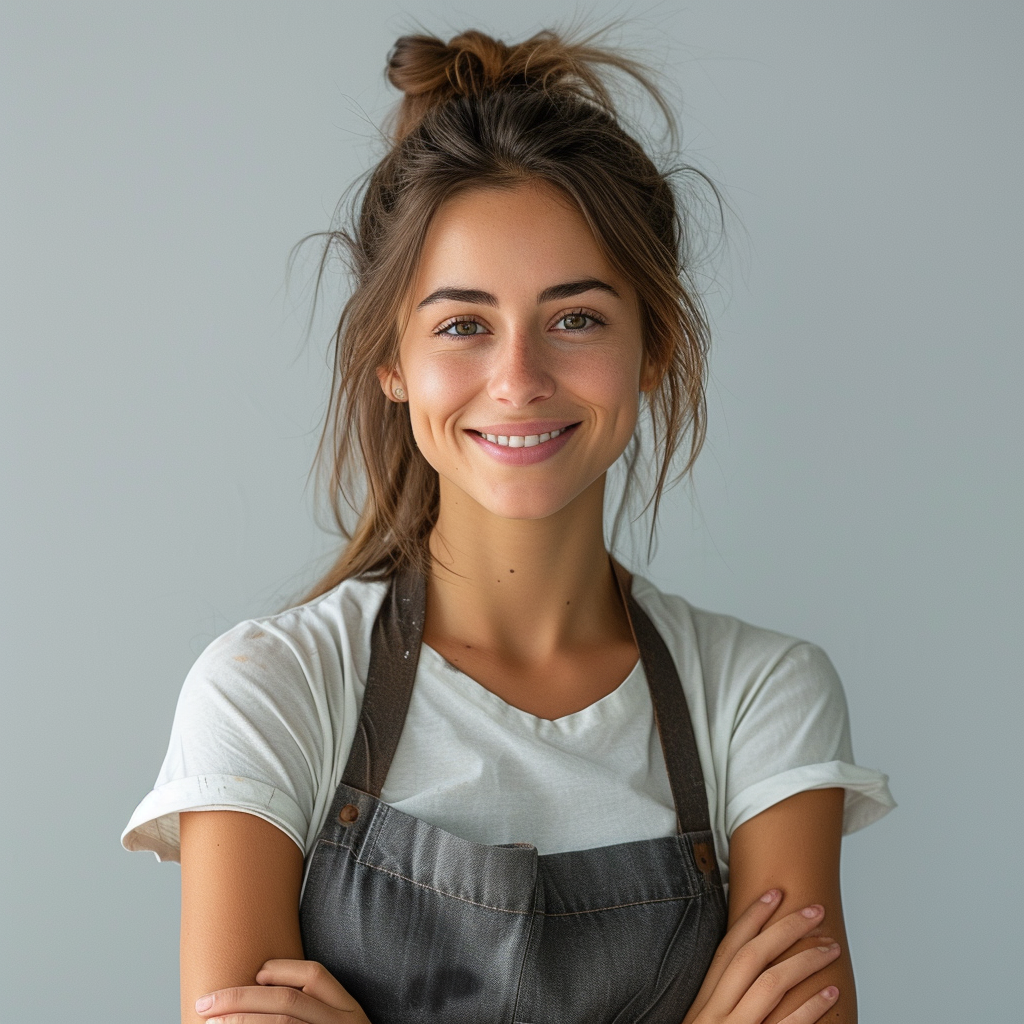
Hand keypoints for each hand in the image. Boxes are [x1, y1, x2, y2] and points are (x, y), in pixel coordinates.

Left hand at [194, 959, 371, 1022]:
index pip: (315, 975)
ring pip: (282, 1023)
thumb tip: (259, 990)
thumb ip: (312, 1011)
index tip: (256, 971)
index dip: (282, 968)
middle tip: (205, 1003)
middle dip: (241, 998)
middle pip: (287, 1001)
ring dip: (240, 1022)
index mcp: (349, 1011)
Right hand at [681, 889, 840, 1023]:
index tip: (773, 893)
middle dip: (783, 927)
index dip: (751, 917)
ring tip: (830, 948)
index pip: (728, 948)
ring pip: (770, 982)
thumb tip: (755, 977)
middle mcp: (712, 1013)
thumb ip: (725, 1003)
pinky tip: (831, 993)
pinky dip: (811, 1008)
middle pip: (750, 957)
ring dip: (804, 960)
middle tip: (813, 910)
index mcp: (703, 1003)